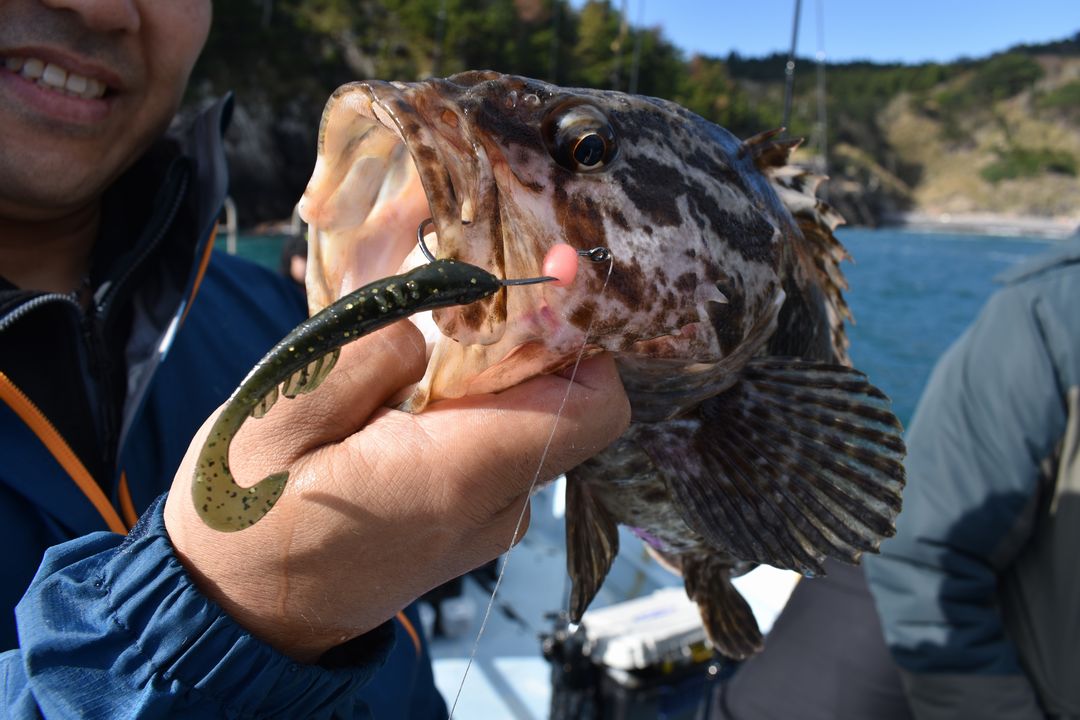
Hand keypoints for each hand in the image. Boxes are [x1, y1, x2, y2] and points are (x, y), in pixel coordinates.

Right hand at [164, 320, 629, 662]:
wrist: (237, 616)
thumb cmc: (243, 520)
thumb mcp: (277, 415)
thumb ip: (367, 354)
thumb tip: (431, 326)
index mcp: (457, 474)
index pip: (593, 405)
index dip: (581, 337)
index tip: (531, 287)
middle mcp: (495, 505)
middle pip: (559, 399)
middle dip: (515, 342)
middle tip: (439, 308)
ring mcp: (487, 520)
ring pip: (525, 419)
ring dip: (481, 376)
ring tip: (401, 362)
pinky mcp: (469, 523)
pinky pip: (495, 447)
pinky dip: (465, 411)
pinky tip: (397, 403)